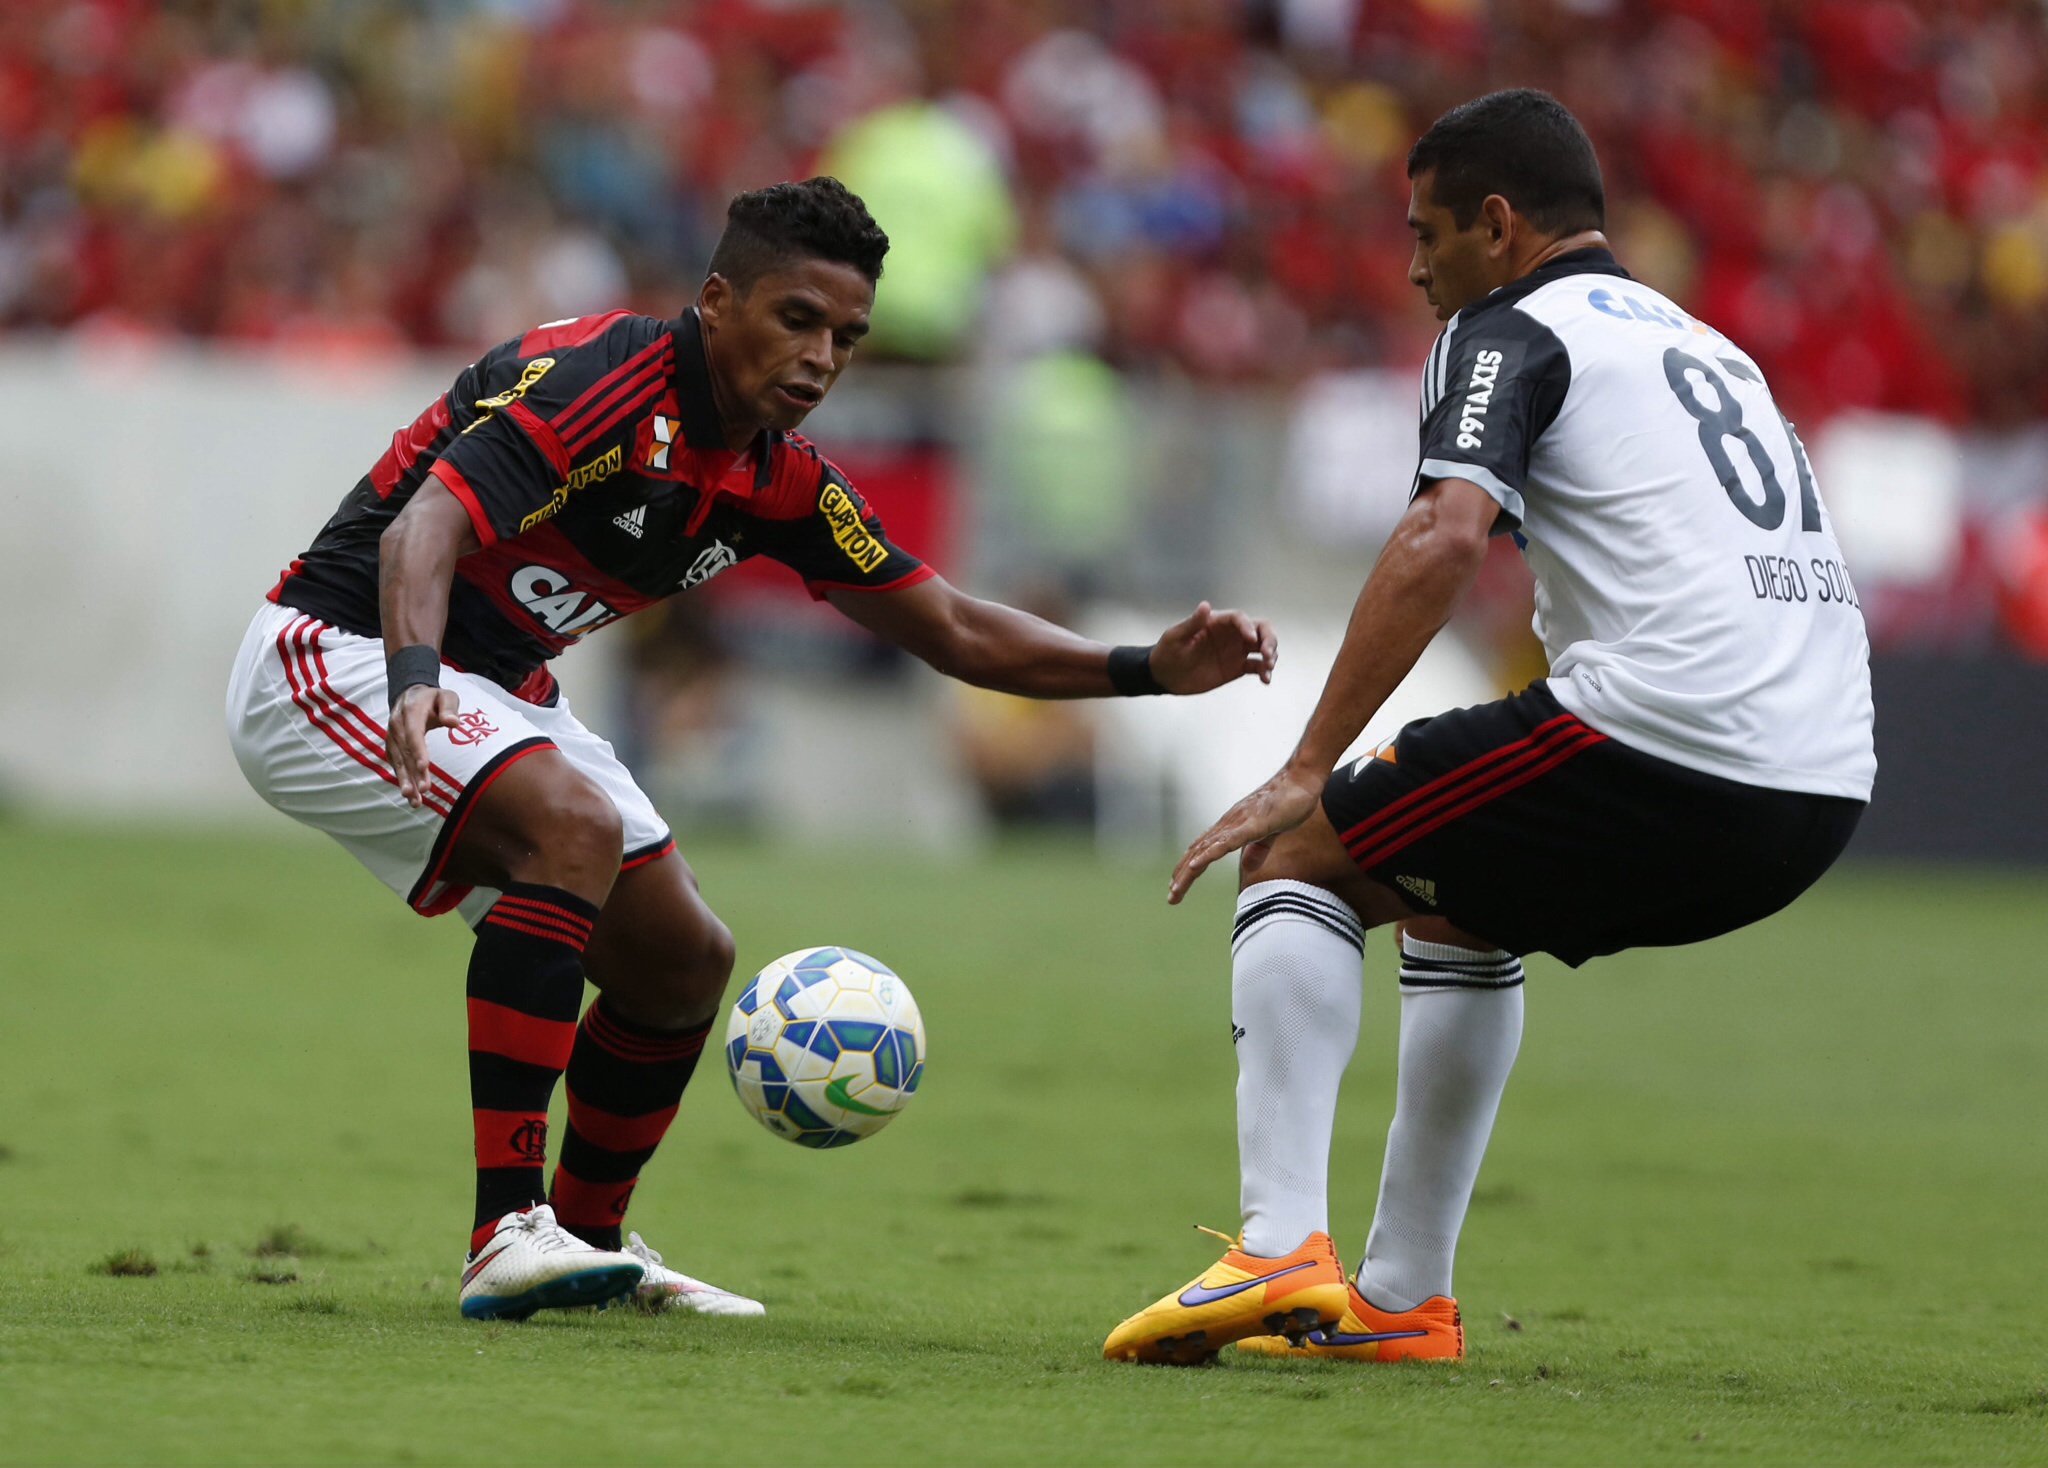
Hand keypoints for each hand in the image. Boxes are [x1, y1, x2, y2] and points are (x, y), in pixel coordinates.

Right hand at [387, 685, 459, 806]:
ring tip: (414, 801)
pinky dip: (403, 779)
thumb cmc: (433, 698)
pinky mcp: (392, 747)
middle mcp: (397, 726)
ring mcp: (392, 737)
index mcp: (410, 712)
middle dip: (414, 772)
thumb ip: (450, 707)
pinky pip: (397, 764)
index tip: (424, 766)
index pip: (413, 734)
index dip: (418, 750)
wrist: (409, 694)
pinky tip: (410, 795)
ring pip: (399, 762)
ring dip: (406, 781)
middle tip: (424, 790)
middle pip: (405, 752)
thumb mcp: (446, 695)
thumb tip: (454, 722)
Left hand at [1148, 602, 1277, 693]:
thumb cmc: (1167, 652)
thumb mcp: (1176, 637)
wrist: (1165, 676)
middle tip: (1267, 653)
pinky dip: (1264, 672)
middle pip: (1260, 629)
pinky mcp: (1237, 667)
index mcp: (1217, 622)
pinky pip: (1257, 667)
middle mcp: (1231, 634)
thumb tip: (1205, 605)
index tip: (1250, 639)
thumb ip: (1193, 623)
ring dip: (1271, 655)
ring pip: (1262, 647)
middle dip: (1269, 639)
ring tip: (1268, 668)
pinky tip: (1265, 680)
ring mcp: (1236, 651)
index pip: (1239, 618)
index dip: (1248, 626)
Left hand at [1168, 763, 1323, 903]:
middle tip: (1171, 897)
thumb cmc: (1288, 802)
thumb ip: (1258, 849)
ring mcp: (1238, 823)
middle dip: (1182, 876)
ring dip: (1189, 870)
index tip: (1177, 886)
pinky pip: (1226, 842)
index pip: (1203, 850)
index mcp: (1232, 828)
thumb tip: (1247, 867)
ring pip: (1206, 850)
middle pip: (1198, 852)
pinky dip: (1208, 854)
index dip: (1188, 868)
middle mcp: (1229, 825)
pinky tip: (1194, 866)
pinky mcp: (1252, 824)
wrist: (1302, 780)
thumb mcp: (1270, 832)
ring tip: (1175, 889)